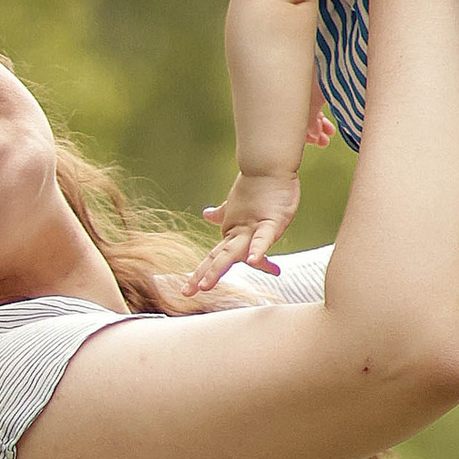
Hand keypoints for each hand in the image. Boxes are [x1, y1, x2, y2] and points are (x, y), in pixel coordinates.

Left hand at [187, 156, 300, 295]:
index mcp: (233, 232)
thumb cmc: (257, 186)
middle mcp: (239, 234)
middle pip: (218, 258)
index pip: (219, 256)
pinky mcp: (272, 222)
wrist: (267, 165)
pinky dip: (258, 250)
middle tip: (187, 292)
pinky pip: (263, 239)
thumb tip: (207, 214)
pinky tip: (252, 261)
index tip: (199, 289)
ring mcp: (253, 229)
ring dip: (217, 269)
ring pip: (232, 252)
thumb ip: (222, 213)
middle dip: (202, 275)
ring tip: (204, 286)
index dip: (207, 272)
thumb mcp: (237, 206)